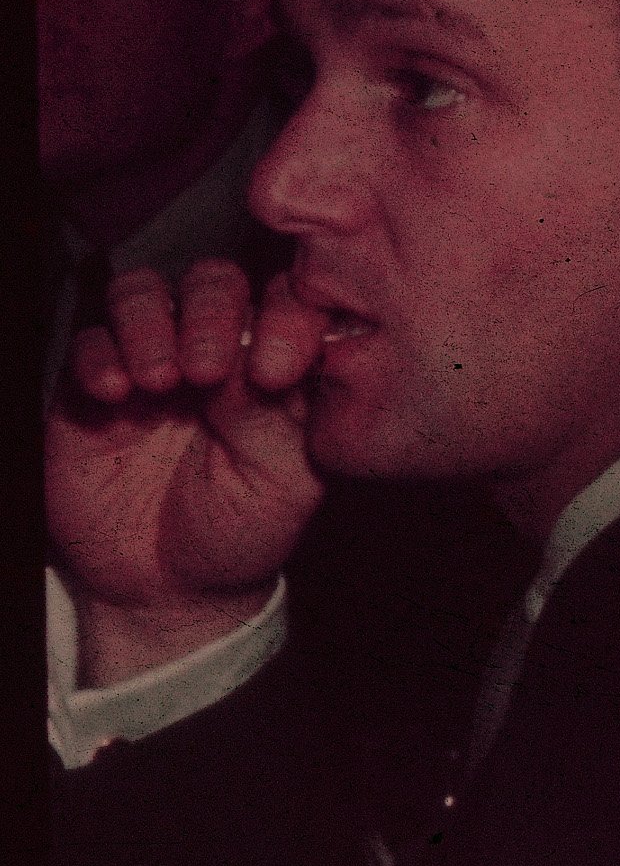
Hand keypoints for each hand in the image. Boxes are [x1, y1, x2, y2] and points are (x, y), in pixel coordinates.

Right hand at [51, 258, 324, 681]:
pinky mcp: (91, 386)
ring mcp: (151, 362)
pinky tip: (114, 393)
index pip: (285, 302)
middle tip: (206, 369)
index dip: (284, 316)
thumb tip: (261, 356)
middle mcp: (215, 353)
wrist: (169, 582)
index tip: (277, 370)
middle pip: (211, 283)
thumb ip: (284, 417)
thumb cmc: (241, 530)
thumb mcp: (287, 482)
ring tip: (159, 382)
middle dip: (210, 312)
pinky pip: (86, 340)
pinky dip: (98, 354)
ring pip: (144, 294)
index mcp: (275, 366)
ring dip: (150, 324)